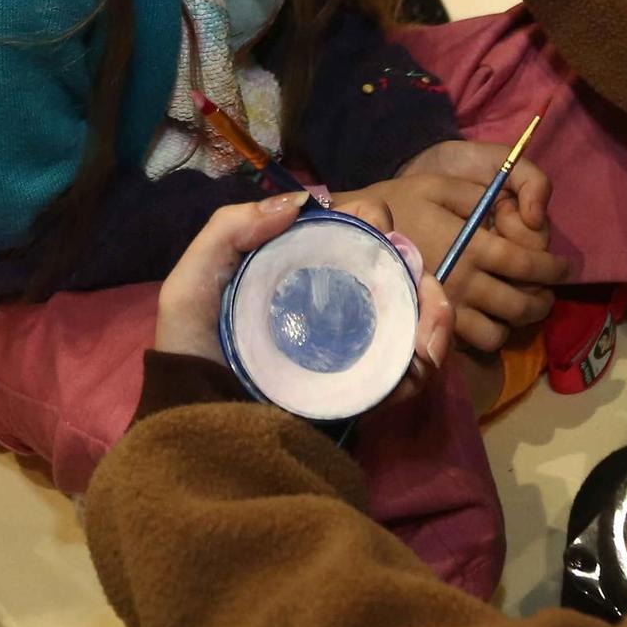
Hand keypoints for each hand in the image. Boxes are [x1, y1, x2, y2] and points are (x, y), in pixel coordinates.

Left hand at [156, 193, 452, 407]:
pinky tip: (423, 358)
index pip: (353, 228)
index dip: (371, 220)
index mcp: (303, 267)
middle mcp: (336, 299)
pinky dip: (431, 355)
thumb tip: (302, 201)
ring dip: (436, 311)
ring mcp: (355, 341)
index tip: (371, 229)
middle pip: (394, 265)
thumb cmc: (192, 351)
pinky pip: (413, 364)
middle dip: (415, 265)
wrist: (199, 425)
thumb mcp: (191, 284)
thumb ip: (230, 229)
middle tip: (413, 282)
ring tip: (427, 333)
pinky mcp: (366, 383)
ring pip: (415, 310)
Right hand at [360, 153, 567, 351]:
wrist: (351, 233)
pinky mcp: (428, 325)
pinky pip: (471, 344)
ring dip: (517, 321)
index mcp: (470, 246)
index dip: (554, 269)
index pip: (527, 264)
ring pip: (500, 332)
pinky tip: (489, 315)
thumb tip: (526, 215)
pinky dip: (489, 333)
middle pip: (521, 305)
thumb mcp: (443, 183)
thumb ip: (487, 194)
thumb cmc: (402, 201)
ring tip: (520, 304)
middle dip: (544, 299)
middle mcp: (462, 283)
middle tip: (548, 289)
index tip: (565, 269)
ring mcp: (444, 310)